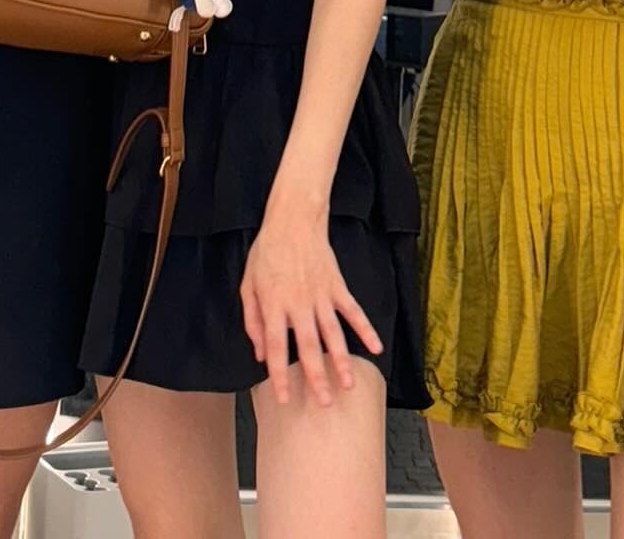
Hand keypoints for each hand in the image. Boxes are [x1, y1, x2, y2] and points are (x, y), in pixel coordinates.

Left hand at [241, 209, 382, 407]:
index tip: (285, 397)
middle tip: (324, 403)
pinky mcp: (337, 285)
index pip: (276, 346)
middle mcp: (298, 303)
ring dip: (341, 360)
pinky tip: (375, 348)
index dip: (279, 373)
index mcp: (274, 304)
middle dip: (316, 376)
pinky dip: (365, 329)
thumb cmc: (267, 252)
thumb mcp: (248, 284)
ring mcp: (321, 295)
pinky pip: (353, 311)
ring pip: (333, 333)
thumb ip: (253, 320)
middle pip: (308, 346)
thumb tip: (259, 353)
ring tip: (349, 384)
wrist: (294, 220)